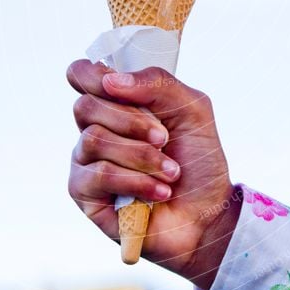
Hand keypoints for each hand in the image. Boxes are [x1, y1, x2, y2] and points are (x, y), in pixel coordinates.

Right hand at [66, 60, 240, 289]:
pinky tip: (159, 191)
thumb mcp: (192, 109)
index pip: (80, 75)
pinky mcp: (85, 195)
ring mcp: (87, 162)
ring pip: (94, 140)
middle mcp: (95, 129)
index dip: (90, 75)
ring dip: (141, 155)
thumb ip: (157, 83)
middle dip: (131, 121)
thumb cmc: (198, 160)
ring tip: (170, 171)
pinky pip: (100, 175)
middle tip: (164, 139)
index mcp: (116, 104)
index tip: (115, 85)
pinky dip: (136, 181)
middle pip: (85, 106)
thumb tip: (110, 80)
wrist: (208, 214)